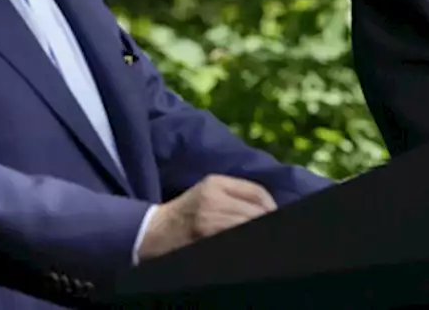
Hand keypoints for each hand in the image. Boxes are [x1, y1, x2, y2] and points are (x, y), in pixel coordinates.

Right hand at [137, 174, 276, 261]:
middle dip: (267, 220)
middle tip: (275, 228)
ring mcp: (209, 220)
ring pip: (247, 224)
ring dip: (258, 231)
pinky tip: (248, 244)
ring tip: (263, 236)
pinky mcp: (205, 238)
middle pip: (255, 210)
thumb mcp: (208, 192)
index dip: (271, 205)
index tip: (275, 215)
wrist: (152, 232)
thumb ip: (235, 193)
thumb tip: (269, 206)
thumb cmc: (185, 211)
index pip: (256, 191)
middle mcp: (213, 199)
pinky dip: (245, 240)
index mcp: (215, 183)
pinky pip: (235, 237)